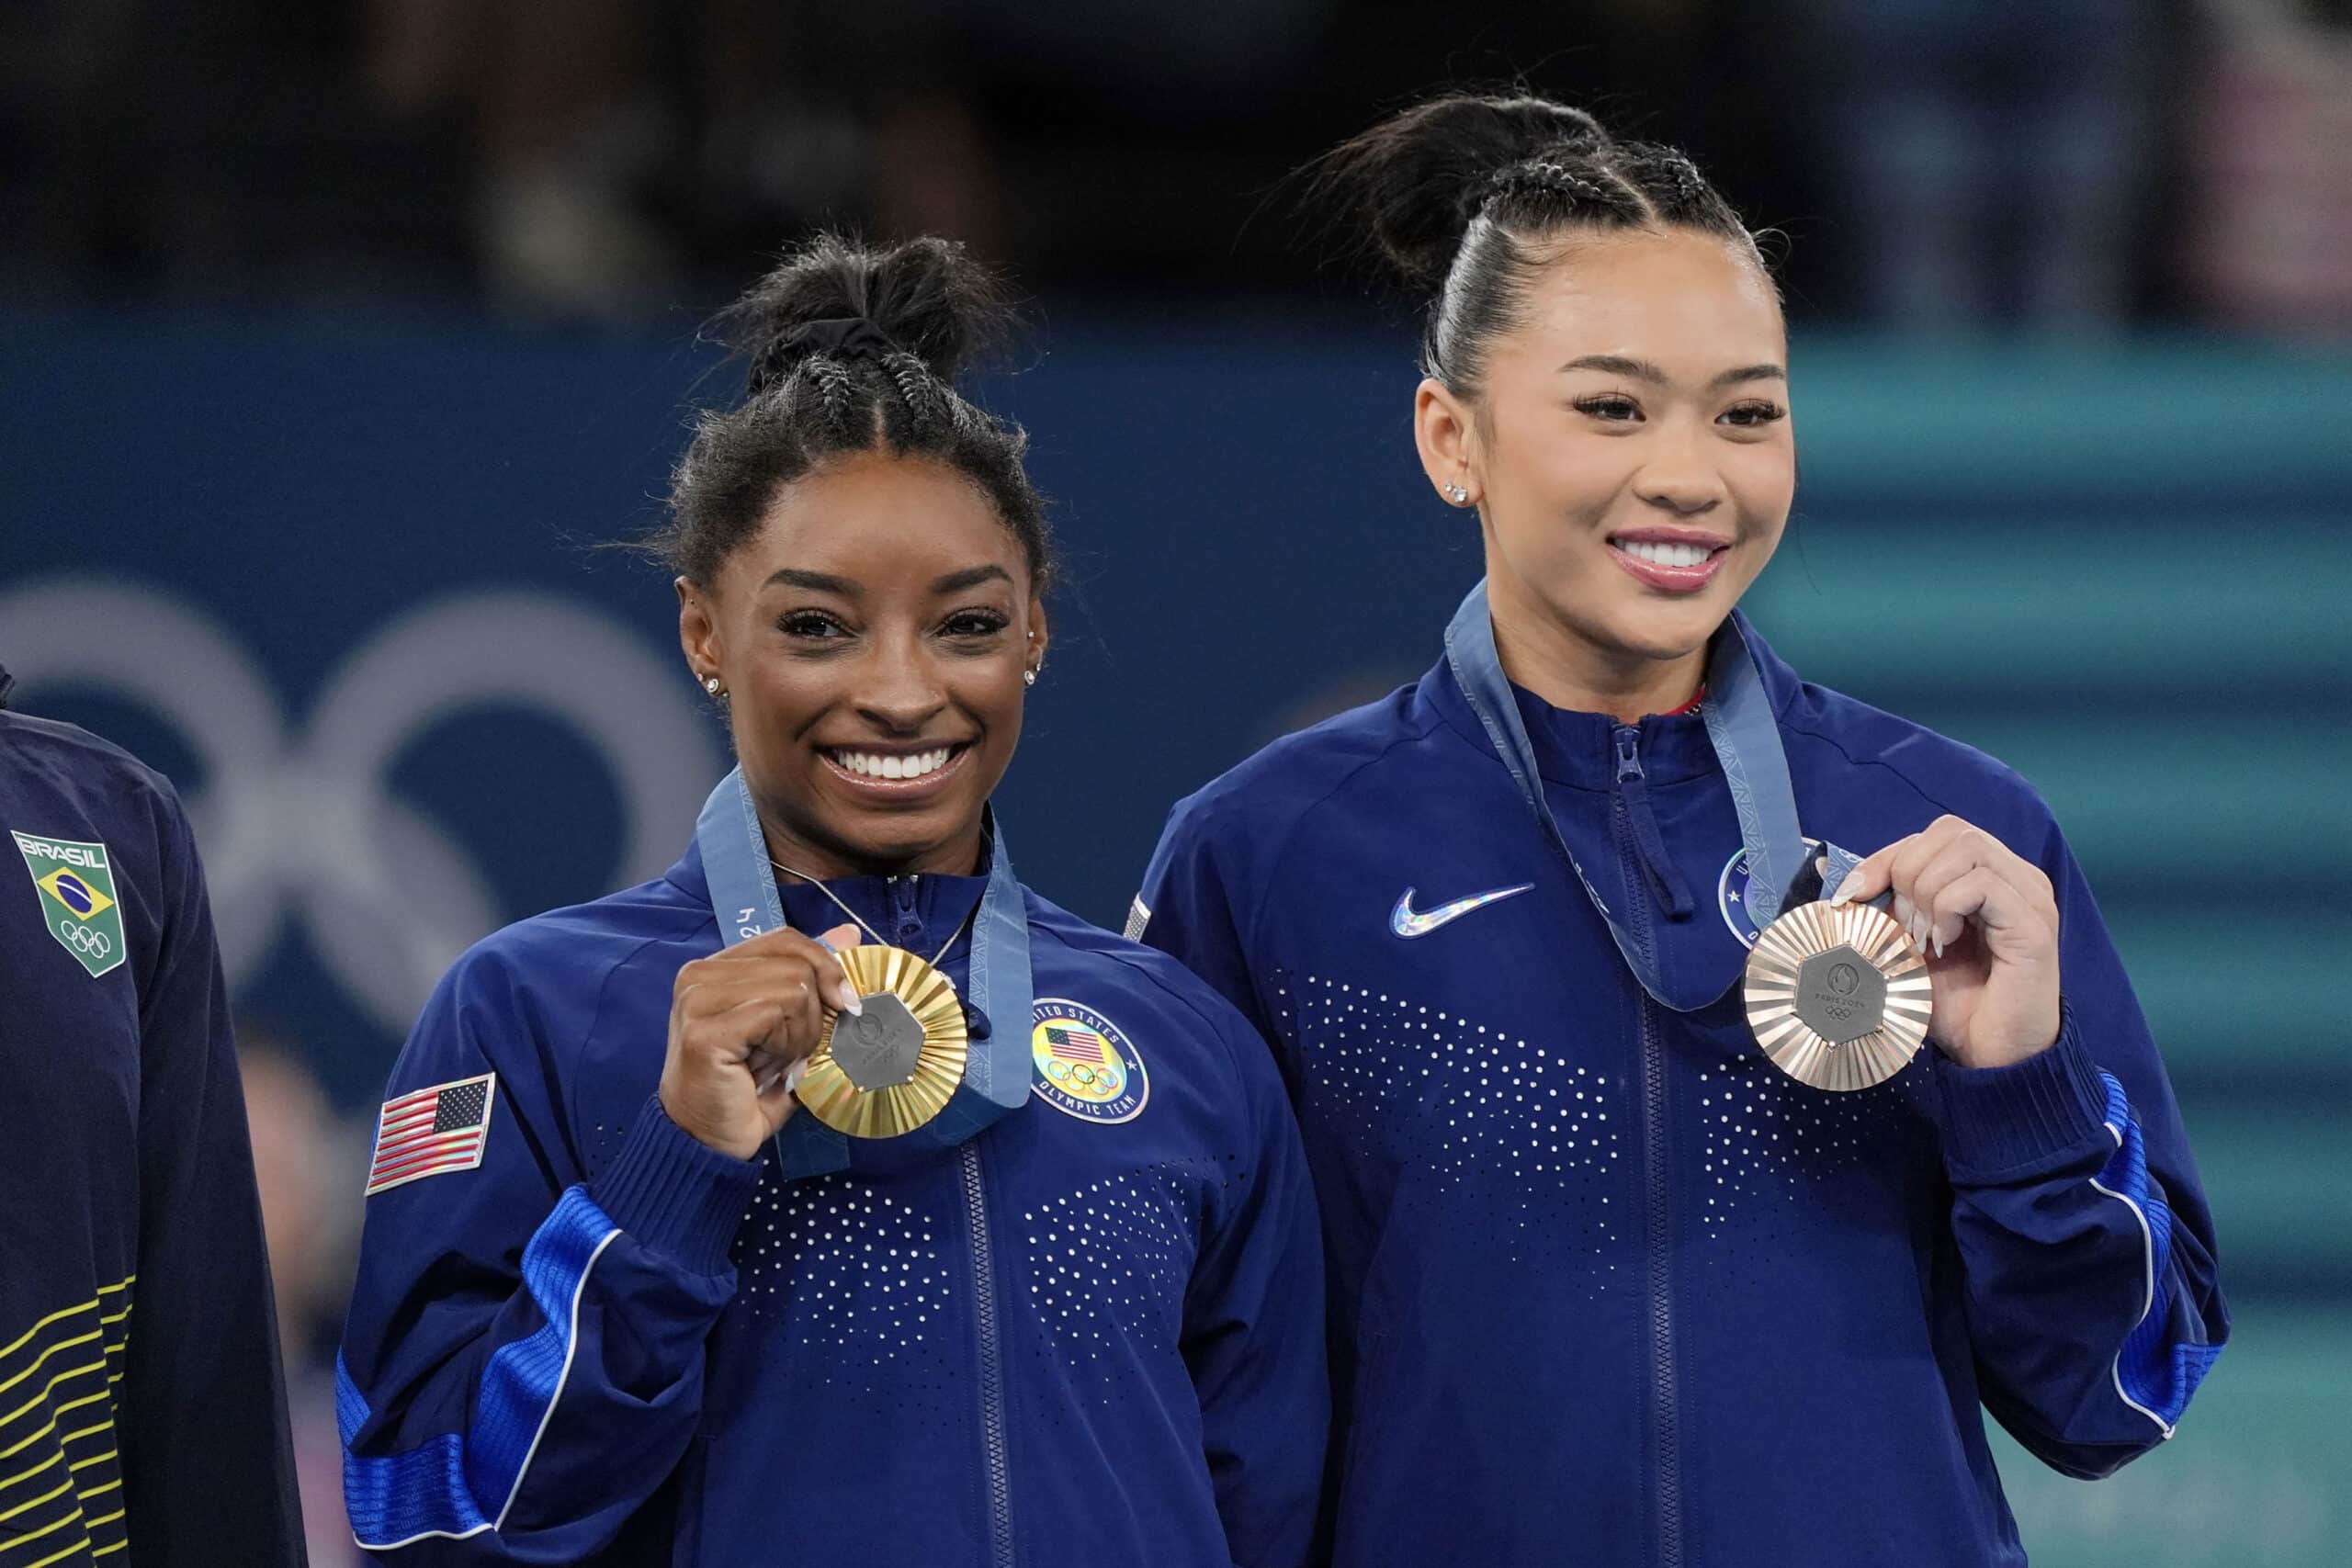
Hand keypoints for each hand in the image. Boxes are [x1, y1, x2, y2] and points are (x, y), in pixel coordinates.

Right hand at [660, 924, 863, 1158]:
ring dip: (799, 1035)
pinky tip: (766, 1069)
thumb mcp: (788, 1024)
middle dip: (811, 1014)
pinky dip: (787, 1045)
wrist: (709, 1141)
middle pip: (796, 963)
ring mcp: (697, 1000)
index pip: (785, 939)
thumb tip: (849, 934)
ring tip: (774, 1062)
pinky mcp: (706, 1030)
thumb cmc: (747, 1087)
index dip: (824, 966)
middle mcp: (699, 975)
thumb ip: (812, 976)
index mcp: (716, 968)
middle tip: (789, 1051)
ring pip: (793, 987)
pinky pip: (776, 1013)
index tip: (842, 1002)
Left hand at [1830, 816, 2060, 1069]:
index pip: (1936, 834)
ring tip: (1924, 936)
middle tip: (1904, 926)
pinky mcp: (2034, 924)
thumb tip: (1829, 875)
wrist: (1989, 1056)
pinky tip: (1944, 943)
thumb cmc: (1954, 1003)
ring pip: (1966, 848)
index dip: (1887, 858)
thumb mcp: (1904, 945)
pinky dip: (1947, 907)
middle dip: (1907, 871)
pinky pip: (1982, 884)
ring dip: (1927, 891)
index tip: (1854, 896)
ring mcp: (2031, 898)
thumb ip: (1882, 909)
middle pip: (1951, 830)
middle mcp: (2017, 878)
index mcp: (1991, 876)